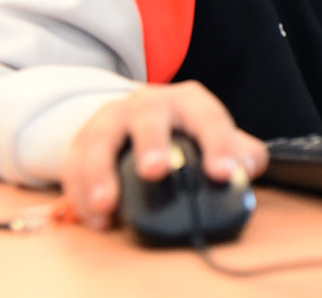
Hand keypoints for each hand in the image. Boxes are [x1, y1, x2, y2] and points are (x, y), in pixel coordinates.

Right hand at [61, 80, 268, 229]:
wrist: (133, 117)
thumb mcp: (213, 134)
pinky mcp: (82, 140)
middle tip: (155, 172)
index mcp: (188, 102)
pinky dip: (80, 194)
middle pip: (148, 116)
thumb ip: (240, 152)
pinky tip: (95, 219)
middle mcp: (148, 103)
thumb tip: (248, 169)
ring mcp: (111, 119)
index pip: (208, 118)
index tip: (224, 174)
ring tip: (108, 205)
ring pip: (100, 139)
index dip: (219, 145)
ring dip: (101, 173)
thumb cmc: (183, 132)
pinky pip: (74, 165)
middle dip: (152, 143)